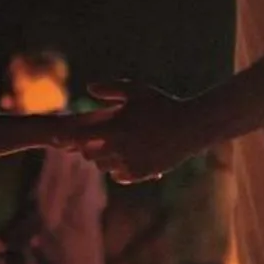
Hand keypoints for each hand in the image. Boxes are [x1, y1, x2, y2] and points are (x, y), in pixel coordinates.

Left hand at [86, 83, 205, 182]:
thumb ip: (111, 88)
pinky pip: (118, 176)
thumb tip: (89, 87)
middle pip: (88, 155)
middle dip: (89, 147)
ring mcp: (130, 162)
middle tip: (95, 140)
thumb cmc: (163, 105)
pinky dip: (118, 169)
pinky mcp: (141, 173)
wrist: (190, 127)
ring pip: (103, 167)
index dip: (74, 136)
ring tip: (113, 148)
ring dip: (104, 158)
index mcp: (116, 127)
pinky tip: (126, 158)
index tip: (76, 132)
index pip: (80, 138)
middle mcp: (120, 147)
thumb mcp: (137, 91)